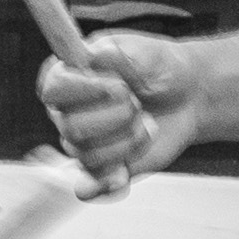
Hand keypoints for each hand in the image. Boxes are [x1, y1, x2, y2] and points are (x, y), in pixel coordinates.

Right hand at [39, 30, 202, 187]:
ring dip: (128, 141)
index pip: (52, 89)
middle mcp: (67, 111)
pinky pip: (89, 188)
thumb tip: (89, 57)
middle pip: (72, 128)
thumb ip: (113, 53)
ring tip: (146, 123)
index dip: (83, 90)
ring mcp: (83, 142)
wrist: (186, 96)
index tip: (118, 85)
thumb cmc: (159, 67)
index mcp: (68, 75)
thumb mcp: (142, 50)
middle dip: (116, 117)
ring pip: (89, 156)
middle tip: (137, 103)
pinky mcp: (100, 168)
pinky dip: (107, 183)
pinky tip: (124, 174)